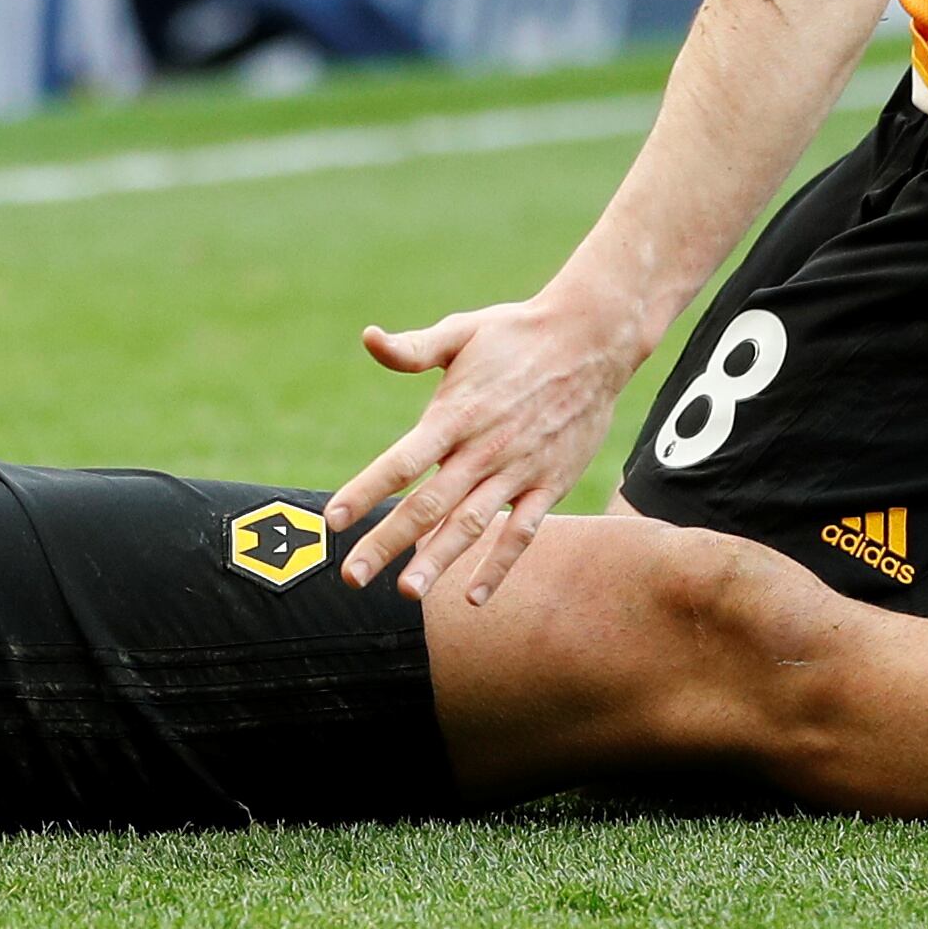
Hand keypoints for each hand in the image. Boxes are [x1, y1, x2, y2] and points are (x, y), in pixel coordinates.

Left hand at [328, 294, 642, 605]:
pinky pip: (522, 532)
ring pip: (471, 525)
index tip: (334, 519)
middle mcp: (482, 449)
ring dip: (438, 561)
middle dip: (387, 542)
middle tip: (352, 576)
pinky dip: (499, 565)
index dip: (366, 490)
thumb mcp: (462, 332)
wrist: (593, 340)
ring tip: (407, 593)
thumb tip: (369, 339)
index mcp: (454, 415)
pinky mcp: (550, 483)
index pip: (401, 461)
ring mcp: (518, 471)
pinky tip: (475, 596)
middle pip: (428, 505)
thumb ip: (414, 348)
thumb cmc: (518, 334)